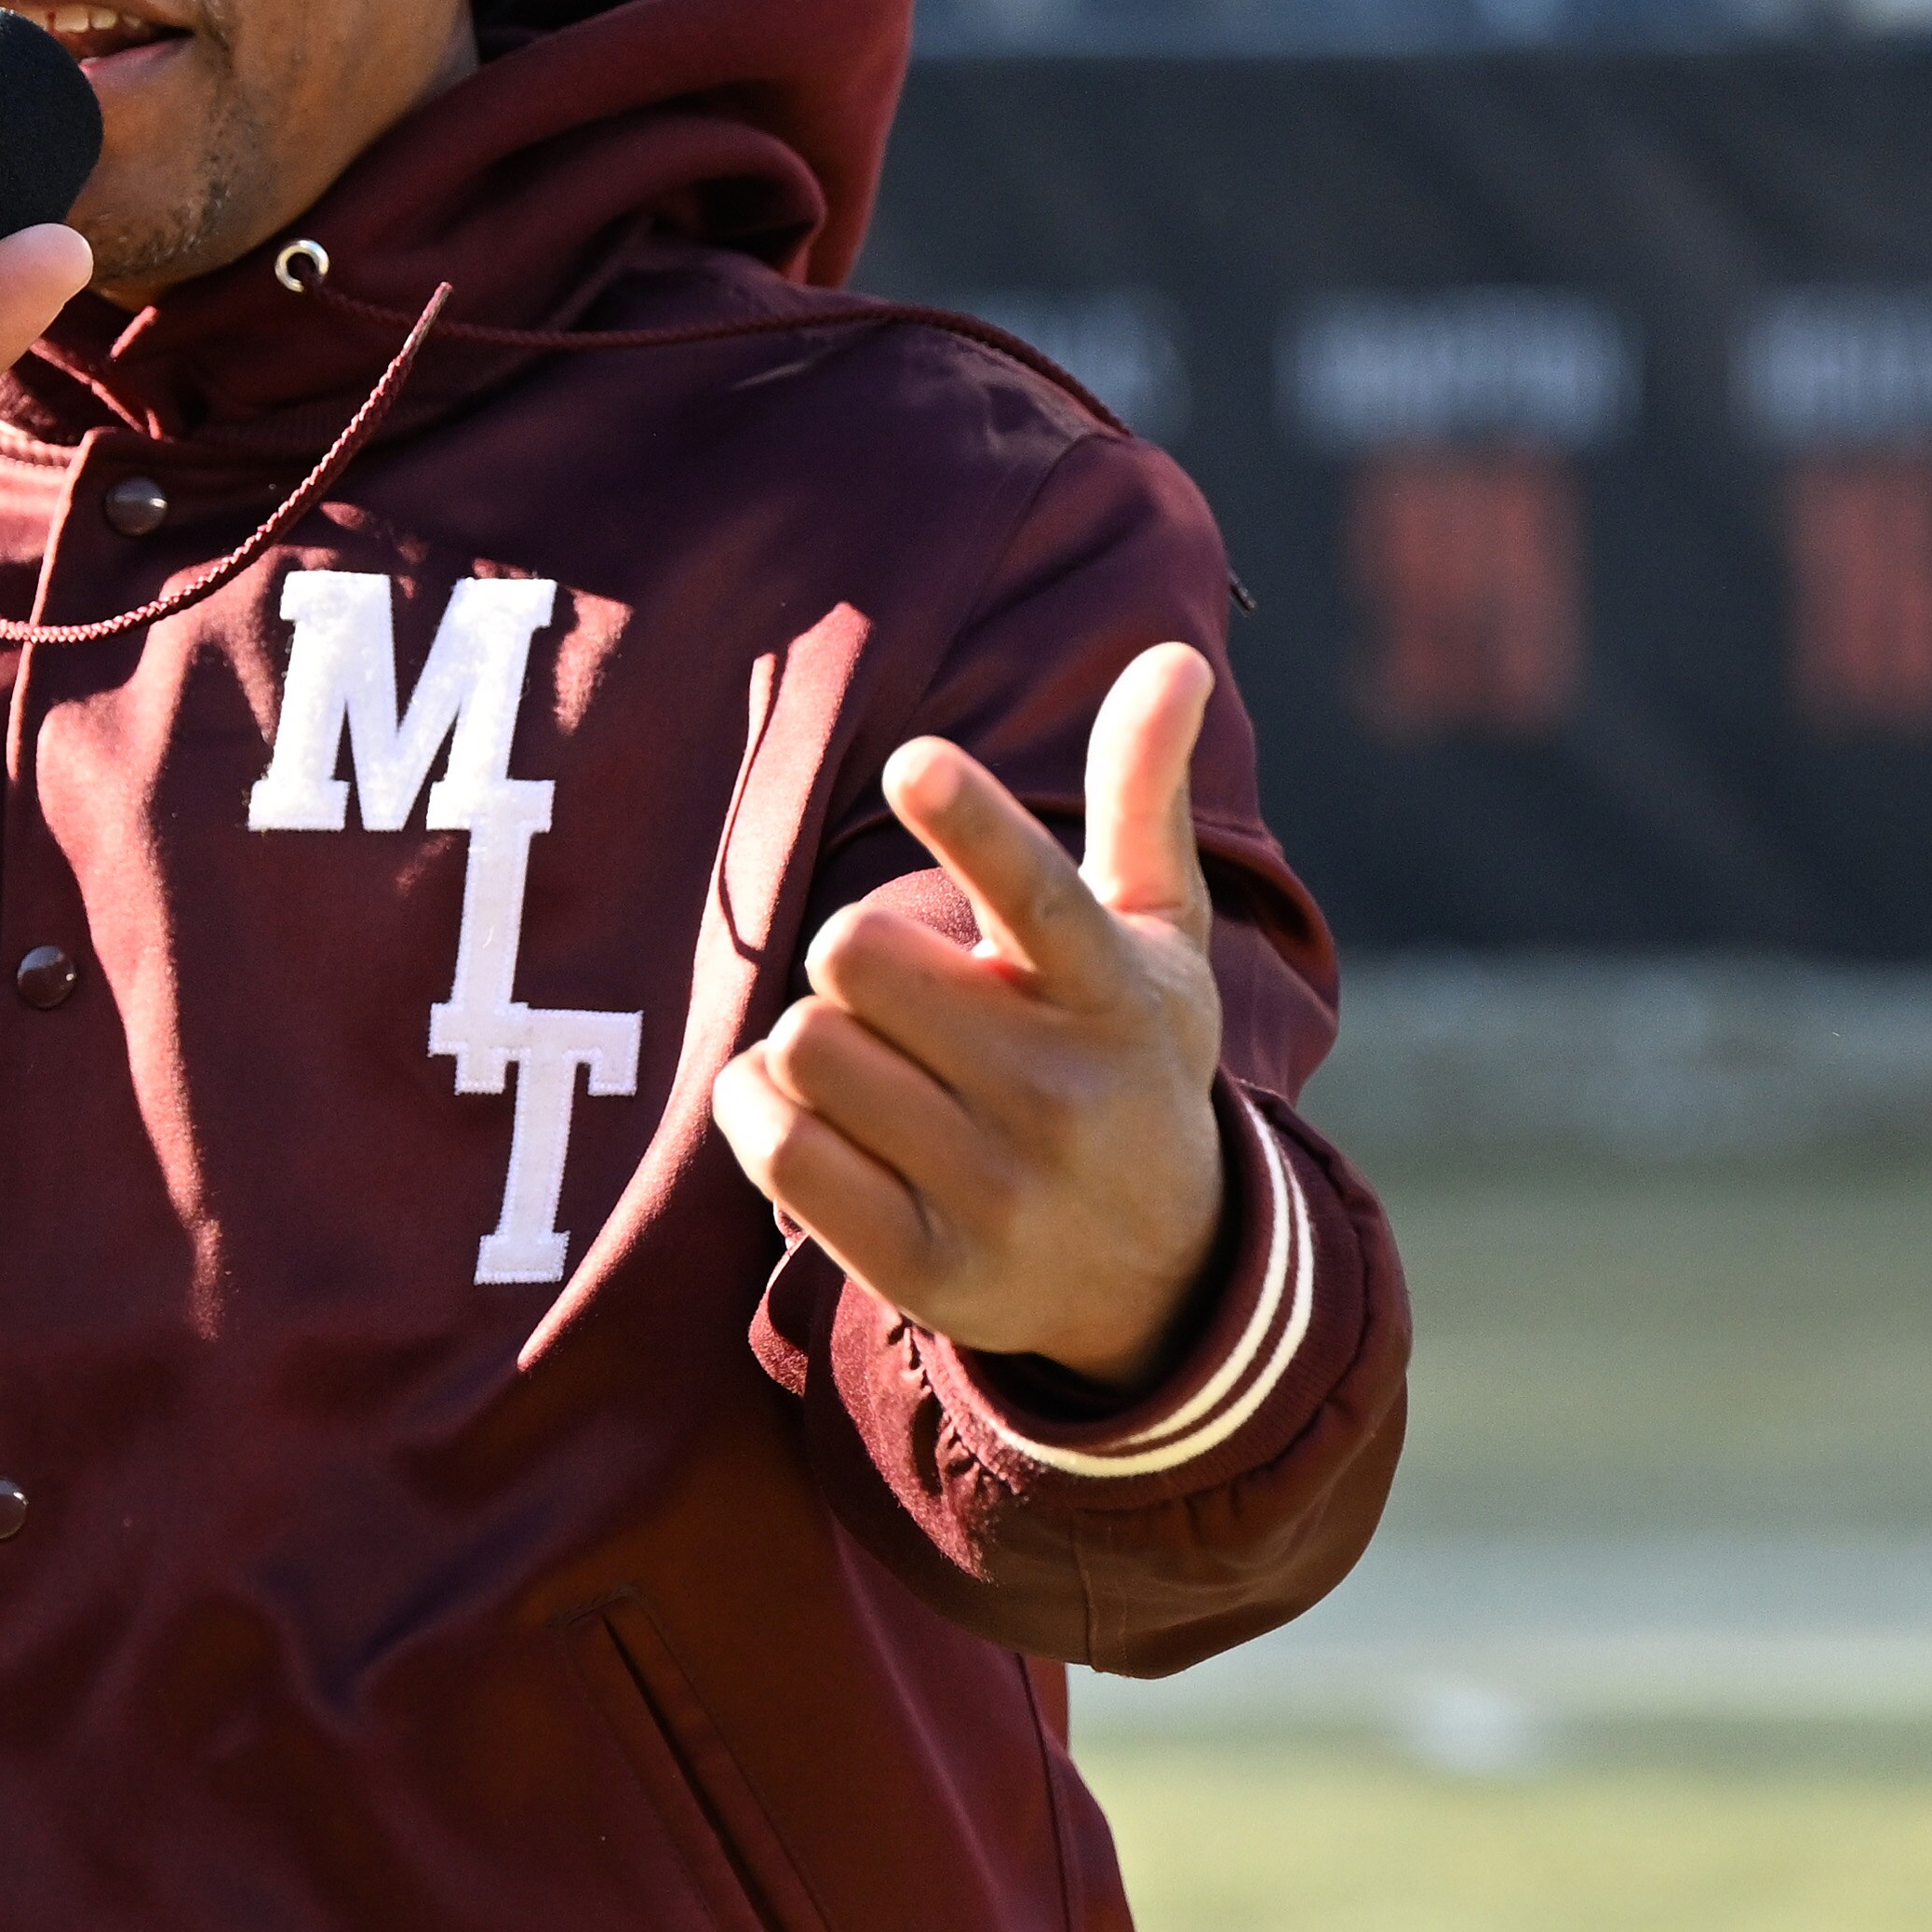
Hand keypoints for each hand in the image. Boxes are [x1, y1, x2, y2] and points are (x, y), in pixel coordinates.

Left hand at [712, 644, 1230, 1396]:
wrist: (1158, 1277)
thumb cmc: (1125, 1060)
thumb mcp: (1154, 936)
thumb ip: (1141, 795)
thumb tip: (1172, 653)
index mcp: (1113, 993)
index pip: (1036, 894)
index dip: (972, 824)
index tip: (913, 764)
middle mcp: (1064, 1093)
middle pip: (853, 954)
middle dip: (853, 958)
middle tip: (899, 994)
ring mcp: (998, 1188)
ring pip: (804, 1046)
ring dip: (808, 1039)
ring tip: (875, 1064)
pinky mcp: (925, 1265)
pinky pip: (775, 1144)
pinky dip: (759, 1108)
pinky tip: (809, 1113)